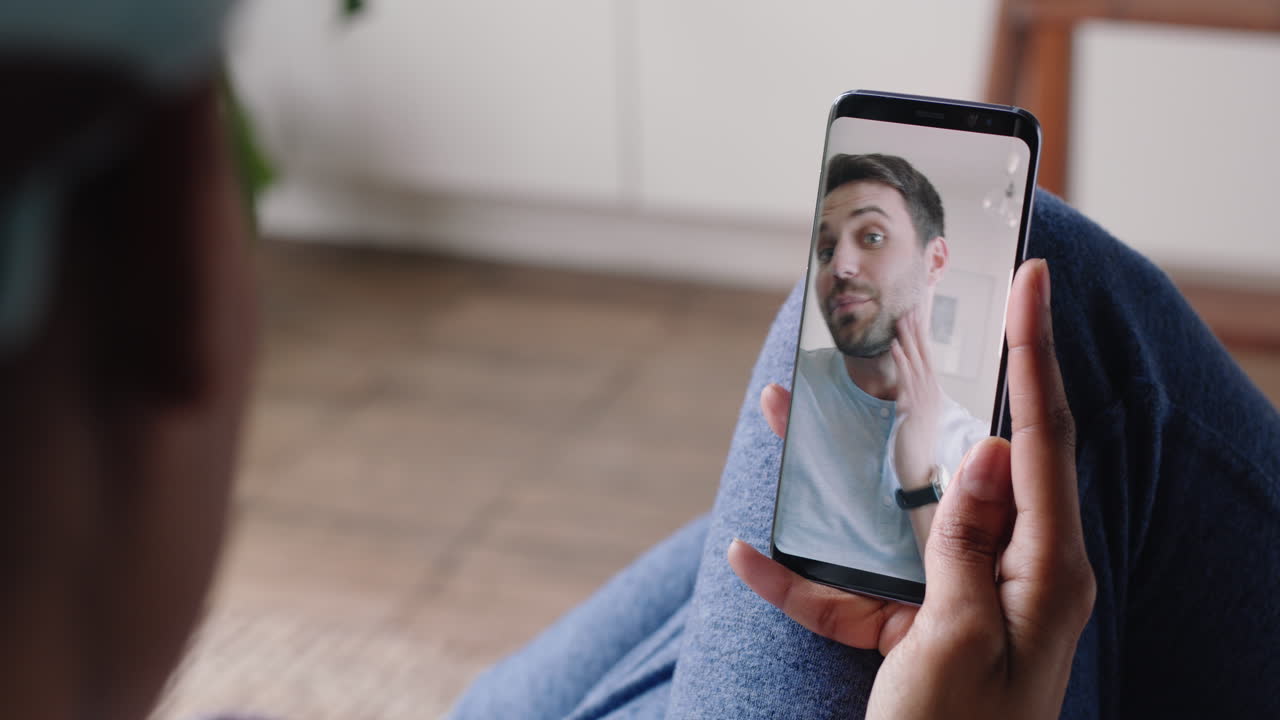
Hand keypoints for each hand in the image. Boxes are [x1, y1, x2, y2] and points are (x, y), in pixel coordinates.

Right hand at [731, 259, 1095, 718]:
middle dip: (923, 393)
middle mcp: (1008, 574)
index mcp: (1045, 570)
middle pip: (962, 461)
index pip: (1042, 437)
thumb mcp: (960, 642)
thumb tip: (985, 451)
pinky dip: (801, 577)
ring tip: (783, 412)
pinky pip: (850, 588)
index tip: (1032, 273)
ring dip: (832, 475)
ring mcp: (954, 601)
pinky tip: (750, 560)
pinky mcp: (907, 630)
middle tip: (903, 322)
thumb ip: (969, 545)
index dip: (1037, 350)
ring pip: (892, 515)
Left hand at [890, 305, 942, 491]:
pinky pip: (906, 381)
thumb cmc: (914, 446)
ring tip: (900, 317)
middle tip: (909, 305)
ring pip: (916, 362)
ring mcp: (924, 401)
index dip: (920, 335)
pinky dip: (901, 362)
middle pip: (924, 354)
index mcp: (932, 393)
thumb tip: (903, 386)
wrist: (920, 474)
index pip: (927, 357)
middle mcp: (932, 393)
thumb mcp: (913, 417)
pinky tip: (894, 346)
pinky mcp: (913, 411)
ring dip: (907, 338)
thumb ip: (910, 398)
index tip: (914, 313)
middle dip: (916, 330)